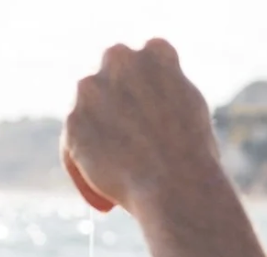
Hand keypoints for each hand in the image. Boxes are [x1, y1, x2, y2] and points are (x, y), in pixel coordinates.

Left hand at [61, 38, 219, 214]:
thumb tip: (150, 94)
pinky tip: (104, 194)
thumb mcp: (190, 110)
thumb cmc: (193, 156)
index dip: (146, 95)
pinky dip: (84, 167)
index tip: (149, 121)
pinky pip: (73, 145)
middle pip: (109, 80)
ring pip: (87, 111)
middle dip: (114, 106)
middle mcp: (119, 58)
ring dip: (96, 134)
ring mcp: (92, 87)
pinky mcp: (73, 121)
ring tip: (115, 171)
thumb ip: (165, 92)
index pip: (145, 63)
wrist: (175, 186)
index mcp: (157, 52)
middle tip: (128, 143)